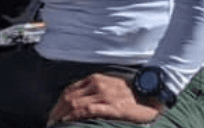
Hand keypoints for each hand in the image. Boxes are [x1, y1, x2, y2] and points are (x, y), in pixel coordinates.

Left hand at [46, 73, 163, 124]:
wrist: (153, 94)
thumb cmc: (131, 94)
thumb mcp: (109, 87)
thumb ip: (94, 91)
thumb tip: (78, 103)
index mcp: (95, 79)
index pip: (70, 90)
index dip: (59, 103)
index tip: (53, 114)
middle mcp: (97, 84)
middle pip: (69, 97)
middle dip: (57, 110)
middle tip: (50, 122)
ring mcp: (105, 95)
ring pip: (75, 102)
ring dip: (62, 114)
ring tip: (56, 123)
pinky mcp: (113, 106)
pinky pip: (88, 109)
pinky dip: (75, 115)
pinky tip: (67, 121)